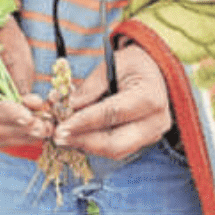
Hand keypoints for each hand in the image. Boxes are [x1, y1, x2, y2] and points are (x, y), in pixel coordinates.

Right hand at [0, 15, 51, 147]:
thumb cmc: (2, 39)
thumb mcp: (11, 54)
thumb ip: (19, 82)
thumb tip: (31, 105)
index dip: (5, 115)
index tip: (28, 116)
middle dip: (17, 129)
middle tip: (42, 127)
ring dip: (21, 135)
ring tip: (45, 129)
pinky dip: (18, 135)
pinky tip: (36, 131)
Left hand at [52, 43, 171, 159]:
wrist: (156, 71)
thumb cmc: (134, 64)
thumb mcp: (112, 63)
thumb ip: (92, 85)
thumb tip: (71, 106)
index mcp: (150, 97)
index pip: (112, 114)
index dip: (84, 122)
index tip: (61, 126)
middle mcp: (155, 122)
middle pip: (115, 143)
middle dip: (84, 141)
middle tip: (58, 137)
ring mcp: (152, 135)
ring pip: (115, 151)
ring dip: (86, 146)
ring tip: (64, 137)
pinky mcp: (145, 142)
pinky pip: (118, 149)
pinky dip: (95, 145)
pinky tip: (77, 137)